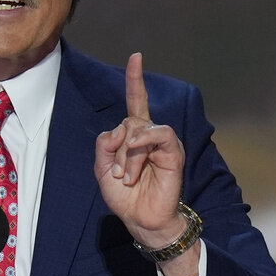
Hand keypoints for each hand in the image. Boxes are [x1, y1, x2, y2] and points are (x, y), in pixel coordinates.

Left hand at [94, 53, 186, 248]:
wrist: (140, 219)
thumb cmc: (124, 195)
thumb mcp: (102, 169)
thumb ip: (105, 144)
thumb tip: (121, 130)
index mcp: (133, 136)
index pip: (136, 101)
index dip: (136, 80)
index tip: (136, 57)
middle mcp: (149, 135)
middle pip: (128, 121)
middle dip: (116, 149)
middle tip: (119, 175)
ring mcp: (162, 142)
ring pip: (139, 128)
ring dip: (127, 155)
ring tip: (127, 177)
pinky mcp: (173, 152)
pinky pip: (159, 134)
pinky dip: (144, 141)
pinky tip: (137, 152)